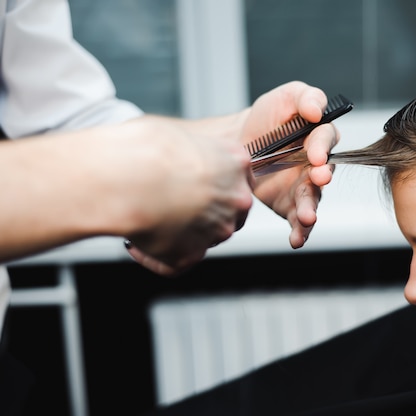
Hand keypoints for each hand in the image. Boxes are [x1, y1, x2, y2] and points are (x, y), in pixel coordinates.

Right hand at [120, 116, 254, 274]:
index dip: (213, 187)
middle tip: (167, 205)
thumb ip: (188, 150)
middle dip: (199, 213)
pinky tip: (136, 243)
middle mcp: (235, 198)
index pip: (237, 180)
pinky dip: (155, 257)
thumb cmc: (146, 148)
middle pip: (226, 213)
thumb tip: (174, 156)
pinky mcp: (192, 254)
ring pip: (202, 239)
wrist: (128, 175)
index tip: (192, 187)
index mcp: (236, 161)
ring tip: (144, 219)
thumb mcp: (176, 133)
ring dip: (177, 235)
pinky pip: (175, 263)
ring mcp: (217, 229)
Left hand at [241, 81, 339, 247]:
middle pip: (324, 174)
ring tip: (307, 218)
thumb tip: (317, 110)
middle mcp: (315, 165)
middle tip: (317, 179)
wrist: (239, 141)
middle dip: (322, 178)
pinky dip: (300, 232)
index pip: (326, 140)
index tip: (315, 154)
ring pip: (312, 200)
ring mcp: (302, 187)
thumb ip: (307, 97)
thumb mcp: (287, 96)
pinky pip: (297, 220)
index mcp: (318, 137)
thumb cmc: (267, 118)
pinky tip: (296, 239)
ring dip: (311, 210)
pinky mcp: (289, 205)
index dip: (322, 147)